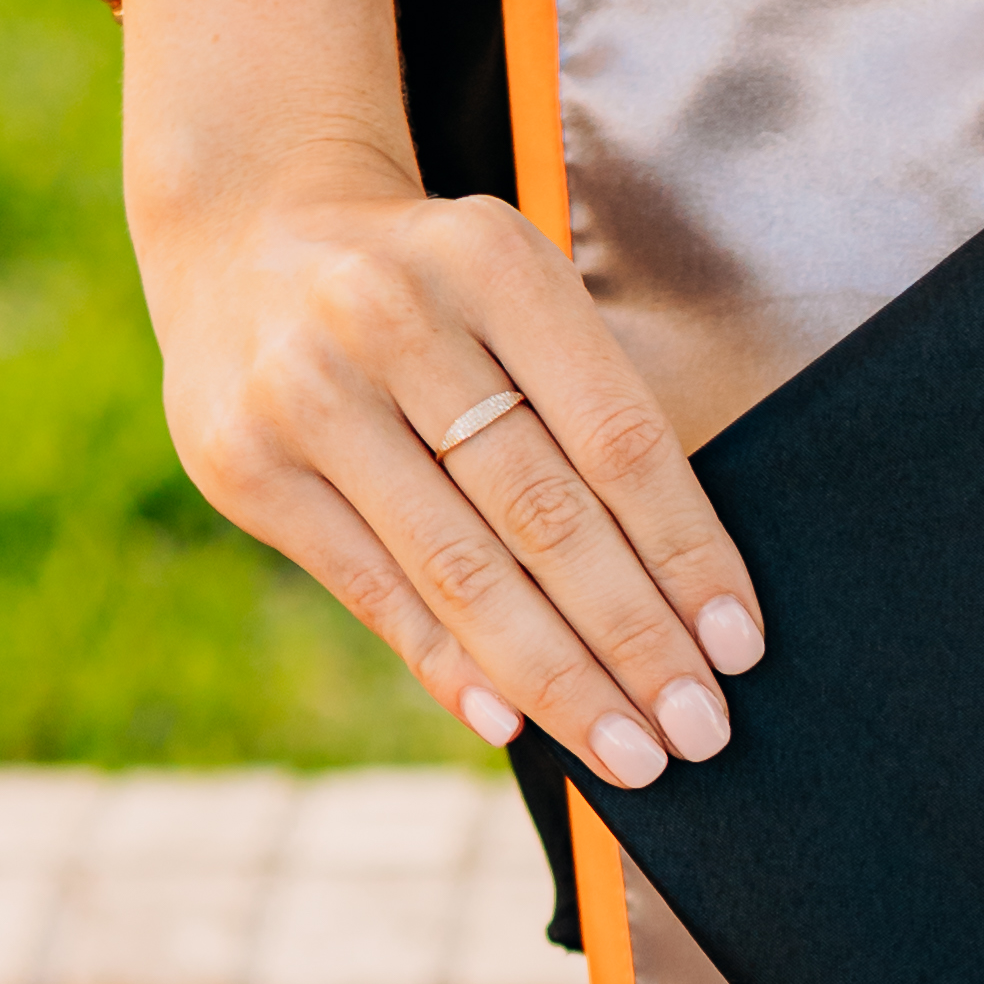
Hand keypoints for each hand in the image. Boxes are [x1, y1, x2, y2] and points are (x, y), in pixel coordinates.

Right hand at [136, 134, 762, 790]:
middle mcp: (389, 317)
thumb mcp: (512, 296)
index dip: (686, 553)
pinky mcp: (244, 465)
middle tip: (698, 728)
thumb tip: (677, 598)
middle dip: (634, 639)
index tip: (739, 644)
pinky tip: (513, 724)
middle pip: (545, 516)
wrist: (246, 231)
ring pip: (462, 570)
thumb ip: (582, 412)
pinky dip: (449, 666)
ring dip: (558, 677)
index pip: (618, 440)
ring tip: (629, 752)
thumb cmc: (432, 291)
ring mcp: (305, 393)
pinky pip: (374, 591)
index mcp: (491, 261)